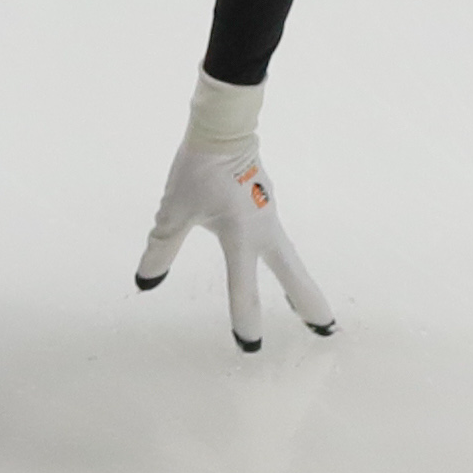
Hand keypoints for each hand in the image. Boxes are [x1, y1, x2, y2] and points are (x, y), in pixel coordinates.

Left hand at [134, 76, 335, 351]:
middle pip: (292, 274)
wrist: (224, 125)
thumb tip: (145, 282)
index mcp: (241, 235)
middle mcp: (263, 229)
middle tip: (326, 331)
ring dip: (299, 284)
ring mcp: (268, 214)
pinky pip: (275, 240)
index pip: (243, 288)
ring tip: (308, 311)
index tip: (250, 348)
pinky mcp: (265, 203)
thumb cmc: (199, 168)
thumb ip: (161, 249)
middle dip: (308, 303)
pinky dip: (282, 262)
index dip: (245, 320)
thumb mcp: (173, 211)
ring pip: (288, 258)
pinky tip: (277, 267)